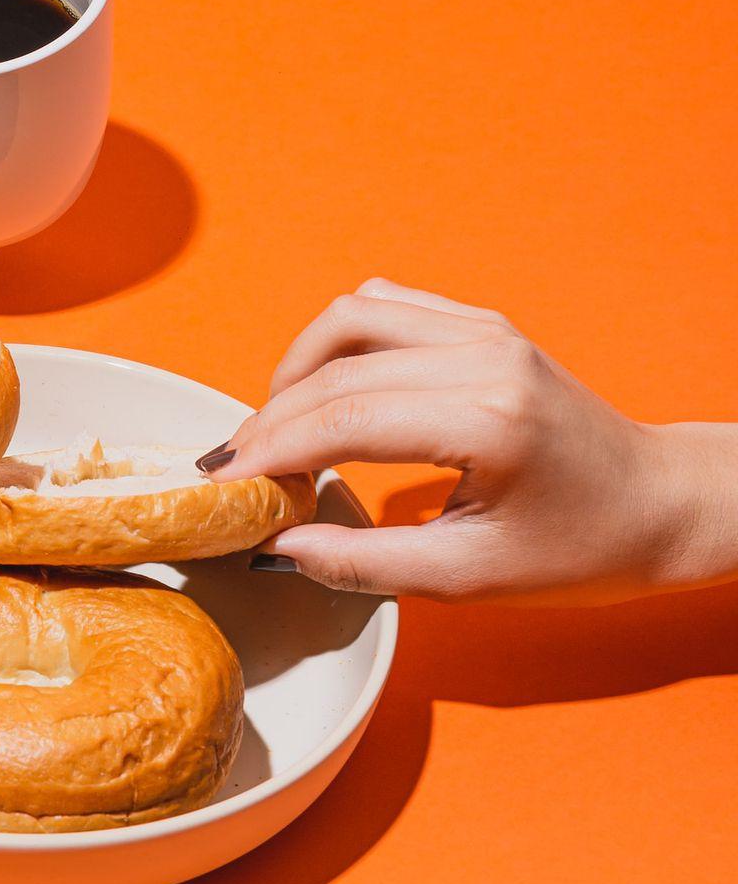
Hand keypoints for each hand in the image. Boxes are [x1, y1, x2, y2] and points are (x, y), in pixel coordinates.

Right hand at [200, 279, 737, 603]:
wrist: (660, 504)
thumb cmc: (582, 550)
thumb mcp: (470, 578)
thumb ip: (362, 564)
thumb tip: (276, 545)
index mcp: (489, 420)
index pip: (345, 421)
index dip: (270, 452)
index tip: (223, 484)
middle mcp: (484, 355)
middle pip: (337, 370)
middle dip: (269, 419)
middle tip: (232, 467)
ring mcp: (484, 329)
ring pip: (349, 317)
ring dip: (296, 368)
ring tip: (273, 426)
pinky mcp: (481, 323)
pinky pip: (382, 306)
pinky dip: (335, 342)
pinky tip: (321, 388)